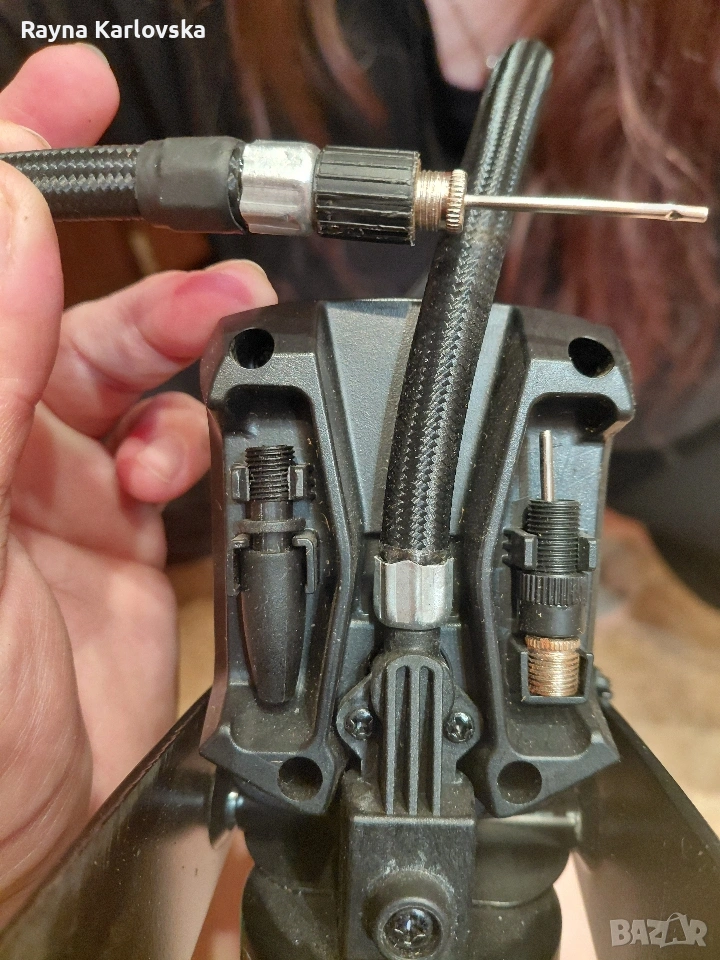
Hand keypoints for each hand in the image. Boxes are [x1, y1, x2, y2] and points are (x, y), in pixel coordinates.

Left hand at [0, 44, 275, 922]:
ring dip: (187, 342)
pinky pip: (173, 445)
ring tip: (227, 334)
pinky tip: (183, 460)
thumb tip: (8, 212)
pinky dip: (198, 435)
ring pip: (132, 364)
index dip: (13, 157)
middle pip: (58, 295)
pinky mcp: (116, 529)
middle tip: (207, 235)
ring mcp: (49, 480)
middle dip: (136, 254)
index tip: (67, 91)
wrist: (12, 831)